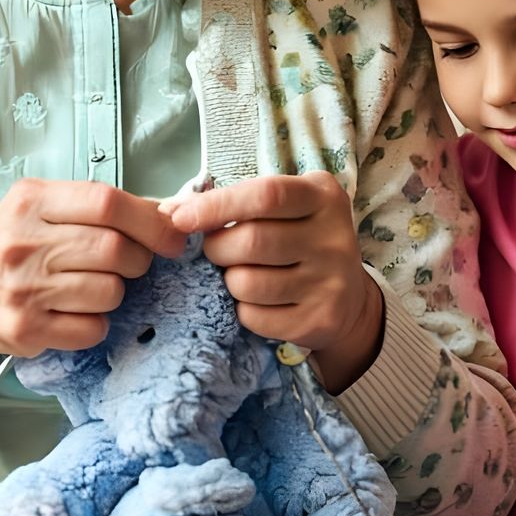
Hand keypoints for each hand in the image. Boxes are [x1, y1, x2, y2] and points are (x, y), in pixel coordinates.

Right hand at [0, 179, 184, 366]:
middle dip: (138, 260)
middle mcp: (24, 242)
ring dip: (115, 293)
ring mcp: (23, 288)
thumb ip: (97, 207)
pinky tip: (73, 312)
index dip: (150, 220)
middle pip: (115, 249)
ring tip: (89, 287)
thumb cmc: (6, 250)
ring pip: (110, 291)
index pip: (105, 202)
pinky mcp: (26, 328)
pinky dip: (95, 323)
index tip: (172, 235)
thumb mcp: (40, 209)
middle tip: (129, 264)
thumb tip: (169, 211)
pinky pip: (93, 328)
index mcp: (30, 201)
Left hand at [168, 172, 384, 393]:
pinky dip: (242, 310)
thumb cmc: (296, 238)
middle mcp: (334, 237)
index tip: (179, 218)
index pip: (265, 196)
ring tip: (239, 275)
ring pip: (247, 283)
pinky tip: (257, 301)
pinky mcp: (321, 320)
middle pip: (251, 242)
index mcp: (322, 196)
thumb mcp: (278, 209)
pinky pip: (255, 317)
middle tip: (214, 252)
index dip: (216, 205)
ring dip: (228, 281)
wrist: (347, 296)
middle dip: (216, 248)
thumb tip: (168, 212)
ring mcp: (331, 281)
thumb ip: (229, 203)